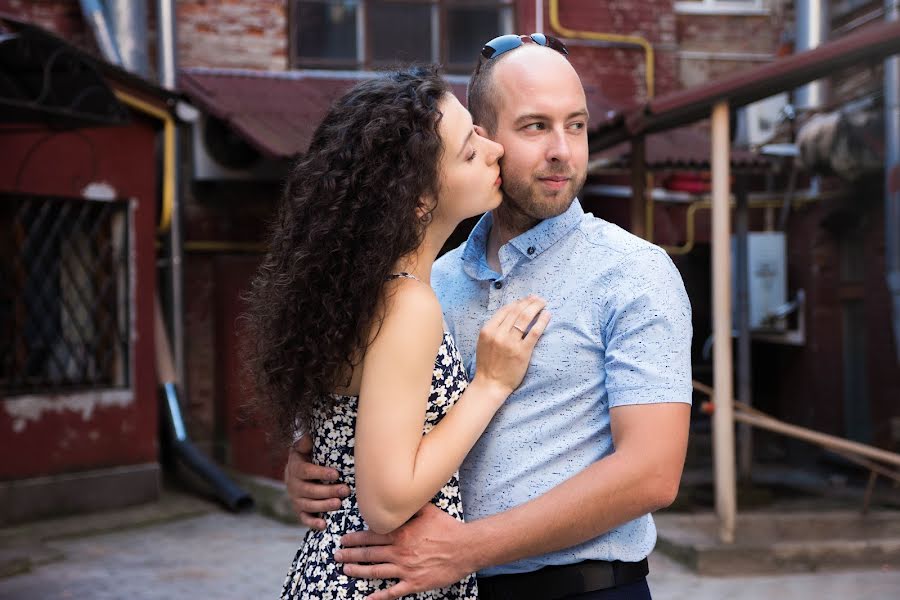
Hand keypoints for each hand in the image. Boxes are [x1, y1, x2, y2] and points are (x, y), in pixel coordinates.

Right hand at [285, 436, 349, 528]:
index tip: (336, 474)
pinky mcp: (299, 510)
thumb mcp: (304, 446)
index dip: (320, 473)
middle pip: (309, 490)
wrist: (295, 472)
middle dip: (328, 491)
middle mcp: (293, 485)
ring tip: (339, 504)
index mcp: (295, 468)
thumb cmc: (307, 456)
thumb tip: (309, 438)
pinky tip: (324, 525)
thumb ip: (306, 442)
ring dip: (323, 506)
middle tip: (345, 490)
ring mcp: (296, 499)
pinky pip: (304, 518)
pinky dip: (313, 522)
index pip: (306, 471)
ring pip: (308, 505)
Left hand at [335, 504, 476, 598]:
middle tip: (336, 555)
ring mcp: (405, 569)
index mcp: (401, 534)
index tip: (344, 539)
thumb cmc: (448, 528)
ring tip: (345, 570)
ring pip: (375, 571)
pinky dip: (378, 597)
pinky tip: (366, 599)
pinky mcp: (414, 583)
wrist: (465, 548)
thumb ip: (411, 506)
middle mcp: (399, 551)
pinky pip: (392, 592)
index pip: (372, 536)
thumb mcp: (428, 510)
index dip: (355, 538)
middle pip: (369, 553)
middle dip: (350, 554)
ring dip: (358, 571)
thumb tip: (400, 497)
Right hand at [474, 295, 550, 396]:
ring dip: (535, 307)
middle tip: (537, 298)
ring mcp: (511, 343)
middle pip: (516, 311)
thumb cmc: (488, 364)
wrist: (491, 384)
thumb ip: (494, 328)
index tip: (526, 299)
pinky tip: (547, 315)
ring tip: (542, 302)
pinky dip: (542, 321)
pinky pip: (534, 332)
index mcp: (487, 330)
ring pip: (525, 318)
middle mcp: (498, 334)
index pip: (505, 310)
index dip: (517, 302)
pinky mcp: (522, 352)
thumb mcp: (484, 342)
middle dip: (528, 302)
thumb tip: (510, 313)